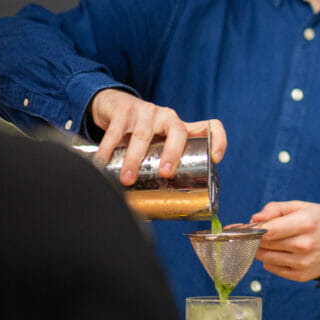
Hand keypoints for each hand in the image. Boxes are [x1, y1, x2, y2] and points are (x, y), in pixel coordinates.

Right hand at [88, 89, 226, 185]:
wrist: (114, 105)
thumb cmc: (140, 134)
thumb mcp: (155, 145)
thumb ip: (155, 171)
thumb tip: (149, 215)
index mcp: (181, 127)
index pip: (209, 126)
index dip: (218, 140)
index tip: (216, 158)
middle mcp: (168, 117)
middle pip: (177, 132)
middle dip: (172, 153)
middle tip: (165, 173)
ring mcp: (146, 112)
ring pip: (143, 135)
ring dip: (135, 159)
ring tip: (127, 180)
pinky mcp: (124, 110)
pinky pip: (116, 131)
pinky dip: (107, 149)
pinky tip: (100, 163)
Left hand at [250, 201, 319, 282]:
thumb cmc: (318, 221)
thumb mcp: (301, 207)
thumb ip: (276, 209)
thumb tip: (254, 218)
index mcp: (307, 223)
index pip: (270, 230)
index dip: (257, 228)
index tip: (255, 225)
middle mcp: (306, 245)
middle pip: (266, 244)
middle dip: (258, 237)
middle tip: (262, 233)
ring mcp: (304, 262)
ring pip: (266, 257)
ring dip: (262, 249)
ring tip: (272, 242)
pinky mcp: (301, 275)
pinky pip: (272, 268)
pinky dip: (270, 260)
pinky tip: (280, 252)